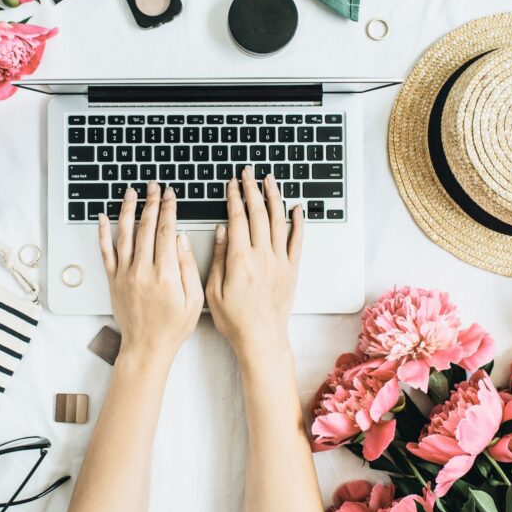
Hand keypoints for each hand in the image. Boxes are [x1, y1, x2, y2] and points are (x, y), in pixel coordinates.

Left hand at [98, 181, 203, 359]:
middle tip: (153, 187)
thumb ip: (187, 266)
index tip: (170, 195)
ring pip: (124, 234)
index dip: (168, 209)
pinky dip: (103, 233)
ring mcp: (125, 274)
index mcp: (165, 274)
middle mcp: (142, 271)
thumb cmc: (173, 327)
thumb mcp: (194, 300)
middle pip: (145, 228)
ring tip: (131, 192)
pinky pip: (106, 252)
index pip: (166, 231)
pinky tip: (103, 217)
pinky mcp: (113, 280)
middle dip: (151, 203)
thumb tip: (181, 238)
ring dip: (127, 210)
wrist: (146, 347)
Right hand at [206, 166, 303, 360]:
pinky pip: (297, 240)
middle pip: (258, 213)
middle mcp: (262, 256)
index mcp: (240, 260)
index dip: (234, 197)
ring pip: (278, 221)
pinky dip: (297, 222)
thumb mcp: (213, 290)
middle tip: (248, 173)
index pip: (237, 218)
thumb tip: (222, 230)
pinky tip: (296, 208)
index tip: (231, 184)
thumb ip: (219, 257)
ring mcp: (279, 261)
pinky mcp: (291, 269)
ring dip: (273, 197)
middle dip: (252, 189)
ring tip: (269, 180)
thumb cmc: (235, 319)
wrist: (262, 338)